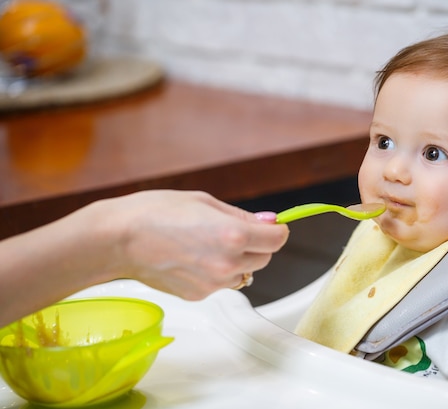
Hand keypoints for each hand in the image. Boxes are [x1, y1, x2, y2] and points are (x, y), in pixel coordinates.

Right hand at [98, 190, 288, 298]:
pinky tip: (193, 257)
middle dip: (258, 244)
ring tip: (207, 243)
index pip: (278, 239)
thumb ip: (242, 216)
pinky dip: (217, 272)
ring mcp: (213, 284)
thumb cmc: (155, 212)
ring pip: (244, 272)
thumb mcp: (205, 202)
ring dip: (238, 260)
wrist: (118, 239)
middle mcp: (227, 263)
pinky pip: (222, 283)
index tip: (270, 225)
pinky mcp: (199, 295)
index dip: (277, 229)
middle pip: (265, 258)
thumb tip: (269, 221)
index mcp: (233, 236)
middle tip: (235, 231)